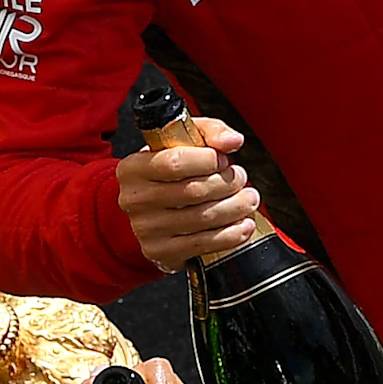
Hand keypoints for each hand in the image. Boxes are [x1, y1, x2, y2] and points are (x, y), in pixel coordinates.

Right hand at [116, 119, 262, 269]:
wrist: (151, 212)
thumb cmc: (170, 173)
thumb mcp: (184, 142)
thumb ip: (210, 132)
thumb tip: (232, 141)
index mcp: (134, 168)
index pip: (174, 162)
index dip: (207, 160)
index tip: (223, 160)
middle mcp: (134, 199)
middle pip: (193, 191)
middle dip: (228, 183)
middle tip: (241, 178)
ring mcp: (146, 229)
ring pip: (203, 218)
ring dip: (235, 208)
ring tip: (248, 200)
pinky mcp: (160, 251)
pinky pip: (203, 244)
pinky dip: (231, 235)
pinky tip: (243, 225)